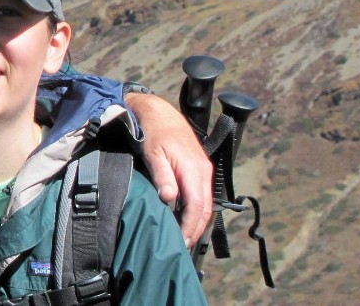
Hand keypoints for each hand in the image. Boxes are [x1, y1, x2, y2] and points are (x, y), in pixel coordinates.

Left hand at [125, 92, 212, 247]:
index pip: (197, 205)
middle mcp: (203, 172)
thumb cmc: (154, 133)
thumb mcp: (153, 154)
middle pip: (205, 208)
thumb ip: (162, 176)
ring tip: (185, 237)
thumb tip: (169, 198)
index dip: (190, 225)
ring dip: (197, 221)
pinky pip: (203, 195)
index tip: (181, 240)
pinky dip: (197, 210)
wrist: (161, 114)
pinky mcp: (200, 169)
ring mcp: (203, 171)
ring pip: (206, 203)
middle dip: (195, 228)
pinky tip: (186, 218)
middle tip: (182, 245)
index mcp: (193, 169)